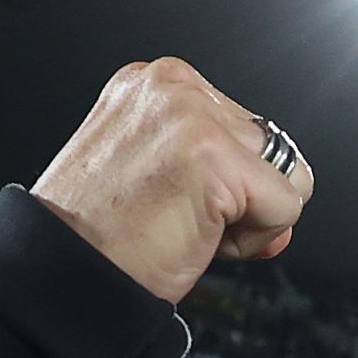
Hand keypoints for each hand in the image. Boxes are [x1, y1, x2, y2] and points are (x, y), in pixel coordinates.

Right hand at [29, 59, 314, 305]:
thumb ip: (225, 170)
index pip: (244, 131)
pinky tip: (197, 238)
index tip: (171, 202)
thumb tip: (293, 192)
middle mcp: (172, 84)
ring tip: (184, 227)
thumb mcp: (159, 178)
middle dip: (242, 200)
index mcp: (153, 83)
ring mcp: (192, 115)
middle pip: (271, 150)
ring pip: (287, 177)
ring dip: (248, 221)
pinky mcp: (213, 155)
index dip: (228, 184)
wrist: (64, 274)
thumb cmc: (102, 237)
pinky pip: (287, 208)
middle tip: (176, 221)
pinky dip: (255, 241)